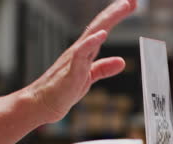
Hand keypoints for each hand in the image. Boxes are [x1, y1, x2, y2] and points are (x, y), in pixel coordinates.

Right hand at [25, 0, 136, 123]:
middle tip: (131, 0)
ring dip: (108, 20)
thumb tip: (121, 62)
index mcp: (84, 52)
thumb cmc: (61, 91)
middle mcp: (79, 50)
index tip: (130, 3)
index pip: (102, 29)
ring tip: (122, 7)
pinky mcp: (70, 72)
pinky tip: (102, 34)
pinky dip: (90, 43)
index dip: (115, 16)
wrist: (41, 104)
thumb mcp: (88, 78)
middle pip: (99, 26)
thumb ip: (103, 69)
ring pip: (92, 34)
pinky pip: (80, 54)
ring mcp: (73, 59)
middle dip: (115, 11)